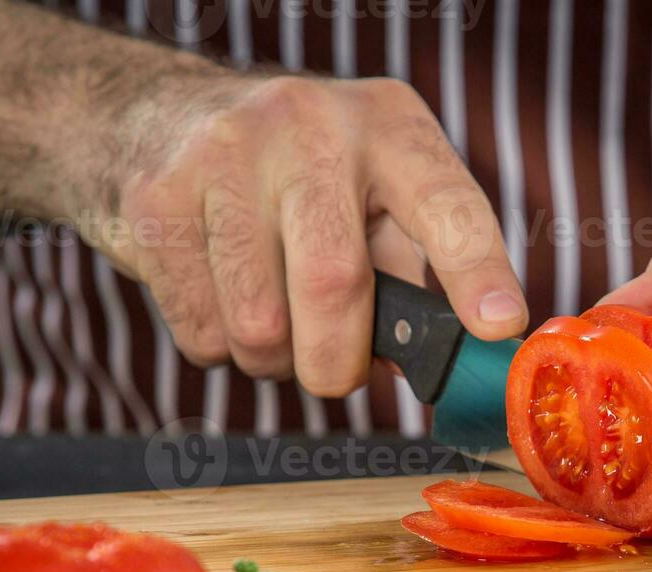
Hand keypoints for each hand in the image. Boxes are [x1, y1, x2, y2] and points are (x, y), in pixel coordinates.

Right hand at [89, 70, 525, 396]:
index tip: (499, 327)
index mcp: (388, 127)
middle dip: (339, 363)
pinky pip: (203, 332)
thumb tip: (431, 365)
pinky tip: (221, 299)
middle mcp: (310, 127)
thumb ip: (410, 273)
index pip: (446, 204)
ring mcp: (224, 155)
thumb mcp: (373, 193)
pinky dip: (219, 347)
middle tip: (336, 375)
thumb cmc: (296, 179)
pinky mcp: (157, 198)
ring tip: (275, 324)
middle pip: (334, 283)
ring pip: (260, 326)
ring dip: (274, 361)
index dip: (476, 271)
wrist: (152, 117)